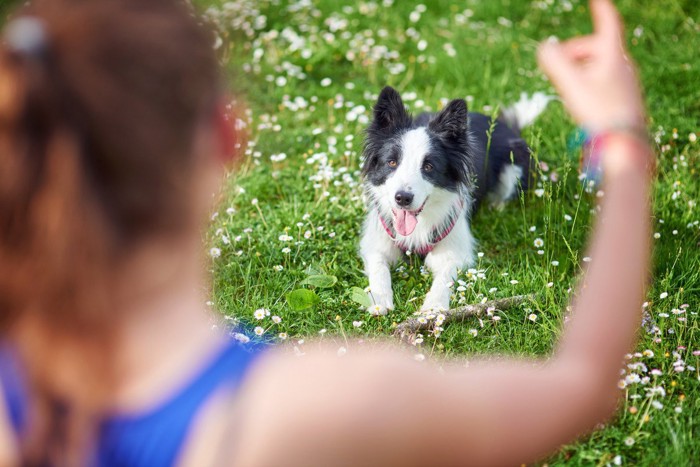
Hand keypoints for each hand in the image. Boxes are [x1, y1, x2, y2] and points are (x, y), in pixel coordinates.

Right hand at [537, 0, 645, 131]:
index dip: (600, 8)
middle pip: (597, 47)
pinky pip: (604, 81)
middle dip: (575, 51)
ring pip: (599, 65)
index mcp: (612, 55)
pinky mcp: (624, 99)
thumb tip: (543, 48)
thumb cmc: (599, 113)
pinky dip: (588, 82)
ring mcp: (625, 83)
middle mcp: (622, 65)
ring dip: (580, 69)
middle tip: (557, 66)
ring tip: (566, 87)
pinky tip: (580, 101)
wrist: (624, 144)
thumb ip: (554, 63)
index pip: (607, 23)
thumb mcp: (571, 85)